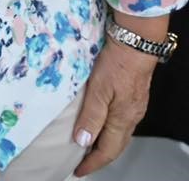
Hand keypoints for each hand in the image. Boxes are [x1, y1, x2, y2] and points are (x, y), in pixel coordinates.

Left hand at [71, 39, 158, 175]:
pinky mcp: (133, 99)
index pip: (107, 150)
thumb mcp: (97, 90)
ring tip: (87, 148)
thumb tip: (83, 142)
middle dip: (99, 158)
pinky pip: (121, 123)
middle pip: (116, 146)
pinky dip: (109, 131)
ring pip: (120, 135)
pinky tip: (100, 126)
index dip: (92, 163)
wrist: (135, 45)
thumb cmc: (116, 65)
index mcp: (123, 120)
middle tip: (81, 163)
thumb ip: (91, 116)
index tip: (78, 171)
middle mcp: (131, 118)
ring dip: (104, 145)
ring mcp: (134, 108)